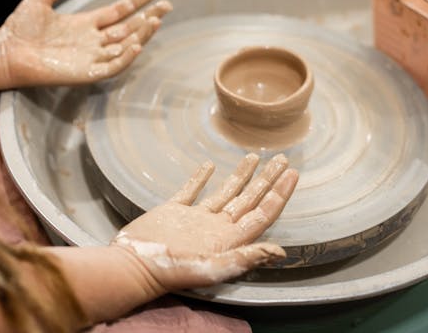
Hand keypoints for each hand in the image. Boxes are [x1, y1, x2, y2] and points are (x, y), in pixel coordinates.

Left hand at [0, 0, 171, 86]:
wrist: (6, 51)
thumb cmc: (19, 28)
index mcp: (84, 23)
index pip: (118, 12)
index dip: (135, 2)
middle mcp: (92, 41)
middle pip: (127, 29)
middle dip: (148, 18)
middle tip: (167, 6)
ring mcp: (91, 57)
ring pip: (124, 46)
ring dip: (142, 35)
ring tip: (155, 21)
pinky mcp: (86, 73)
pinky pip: (112, 66)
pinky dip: (126, 57)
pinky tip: (136, 43)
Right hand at [111, 153, 297, 291]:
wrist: (134, 265)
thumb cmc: (172, 270)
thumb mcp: (213, 267)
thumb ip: (246, 257)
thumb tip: (282, 252)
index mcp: (230, 239)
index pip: (262, 213)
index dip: (279, 194)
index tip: (292, 174)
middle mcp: (217, 228)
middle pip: (249, 200)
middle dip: (268, 180)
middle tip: (282, 159)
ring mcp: (196, 219)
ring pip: (225, 193)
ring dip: (241, 176)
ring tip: (254, 157)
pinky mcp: (174, 211)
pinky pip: (192, 191)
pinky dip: (201, 178)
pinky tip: (209, 166)